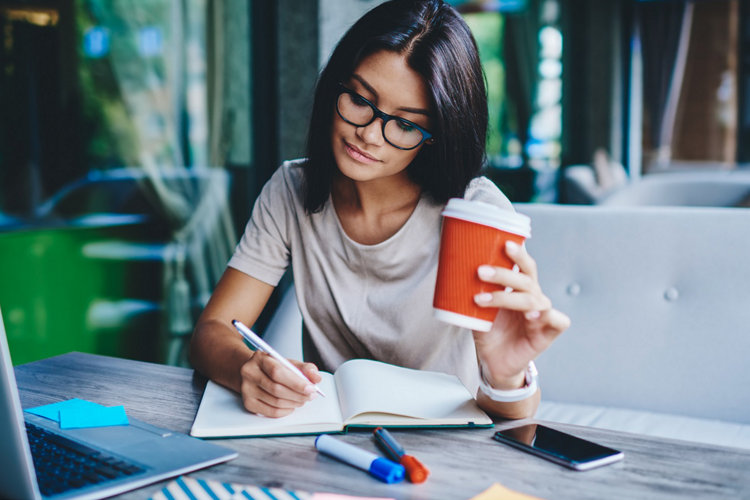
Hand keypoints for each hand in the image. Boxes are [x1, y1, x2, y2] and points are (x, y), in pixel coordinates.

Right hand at [238, 352, 321, 416]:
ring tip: (303, 399)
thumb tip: (316, 378)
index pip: (277, 372)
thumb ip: (305, 369)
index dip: (296, 382)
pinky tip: (292, 405)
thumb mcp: (288, 363)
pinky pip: (271, 412)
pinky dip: (285, 411)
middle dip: (298, 395)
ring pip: (275, 402)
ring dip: (294, 403)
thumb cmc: (273, 368)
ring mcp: (246, 389)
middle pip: (276, 389)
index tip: (311, 388)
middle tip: (311, 396)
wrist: (253, 372)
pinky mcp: (248, 403)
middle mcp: (249, 373)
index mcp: (259, 358)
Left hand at [472, 240, 569, 389]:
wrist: (493, 362)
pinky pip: (557, 320)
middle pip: (526, 279)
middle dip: (504, 273)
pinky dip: (545, 315)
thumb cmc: (489, 332)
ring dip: (506, 297)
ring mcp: (542, 315)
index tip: (504, 243)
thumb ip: (471, 292)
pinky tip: (530, 315)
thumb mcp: (476, 309)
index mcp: (520, 288)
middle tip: (480, 271)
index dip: (518, 254)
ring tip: (482, 299)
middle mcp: (533, 298)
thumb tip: (451, 270)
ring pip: (533, 299)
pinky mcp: (548, 333)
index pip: (524, 266)